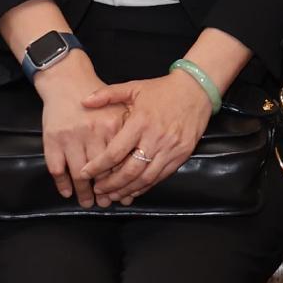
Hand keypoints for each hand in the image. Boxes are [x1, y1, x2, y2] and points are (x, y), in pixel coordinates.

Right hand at [36, 60, 132, 204]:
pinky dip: (62, 183)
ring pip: (79, 174)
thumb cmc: (96, 95)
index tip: (125, 194)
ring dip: (84, 192)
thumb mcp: (120, 104)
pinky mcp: (53, 140)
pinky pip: (57, 169)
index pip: (121, 160)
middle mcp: (92, 132)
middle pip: (101, 171)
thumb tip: (143, 156)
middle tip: (106, 203)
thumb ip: (131, 127)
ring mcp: (71, 137)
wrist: (66, 80)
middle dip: (104, 191)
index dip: (123, 180)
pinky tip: (68, 192)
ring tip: (88, 202)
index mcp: (112, 124)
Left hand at [88, 67, 219, 205]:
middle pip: (130, 171)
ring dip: (127, 190)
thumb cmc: (163, 89)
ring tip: (113, 195)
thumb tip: (84, 101)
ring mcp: (171, 149)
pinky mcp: (182, 155)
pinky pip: (161, 176)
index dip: (98, 166)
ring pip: (146, 178)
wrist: (197, 90)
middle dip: (111, 184)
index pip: (115, 152)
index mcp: (141, 122)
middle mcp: (155, 138)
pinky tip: (134, 190)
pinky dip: (146, 186)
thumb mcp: (134, 87)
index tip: (85, 173)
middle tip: (98, 190)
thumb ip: (107, 94)